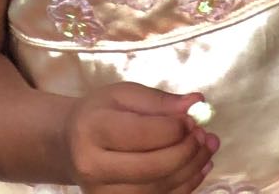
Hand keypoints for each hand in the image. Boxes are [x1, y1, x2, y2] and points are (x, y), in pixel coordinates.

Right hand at [65, 85, 215, 193]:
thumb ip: (160, 100)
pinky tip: (198, 168)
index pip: (141, 133)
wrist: (70, 144)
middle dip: (187, 152)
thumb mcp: (124, 95)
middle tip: (206, 136)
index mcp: (91, 129)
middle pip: (152, 167)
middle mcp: (92, 167)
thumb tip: (197, 102)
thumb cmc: (99, 113)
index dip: (174, 128)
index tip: (194, 118)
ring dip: (190, 171)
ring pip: (158, 190)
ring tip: (207, 150)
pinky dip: (184, 187)